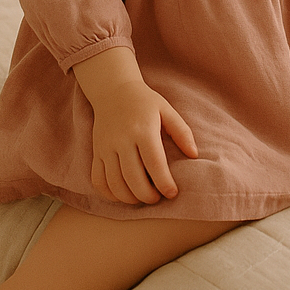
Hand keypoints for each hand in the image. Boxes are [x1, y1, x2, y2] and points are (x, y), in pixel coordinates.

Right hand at [73, 48, 197, 203]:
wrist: (113, 90)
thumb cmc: (144, 102)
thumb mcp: (166, 110)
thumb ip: (182, 132)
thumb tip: (194, 155)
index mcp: (143, 129)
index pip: (154, 163)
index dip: (164, 183)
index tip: (172, 193)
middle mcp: (121, 139)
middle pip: (133, 177)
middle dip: (147, 195)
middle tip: (158, 198)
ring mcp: (105, 147)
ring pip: (114, 183)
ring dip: (130, 198)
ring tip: (143, 198)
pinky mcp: (96, 152)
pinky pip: (98, 180)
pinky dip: (110, 194)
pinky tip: (123, 195)